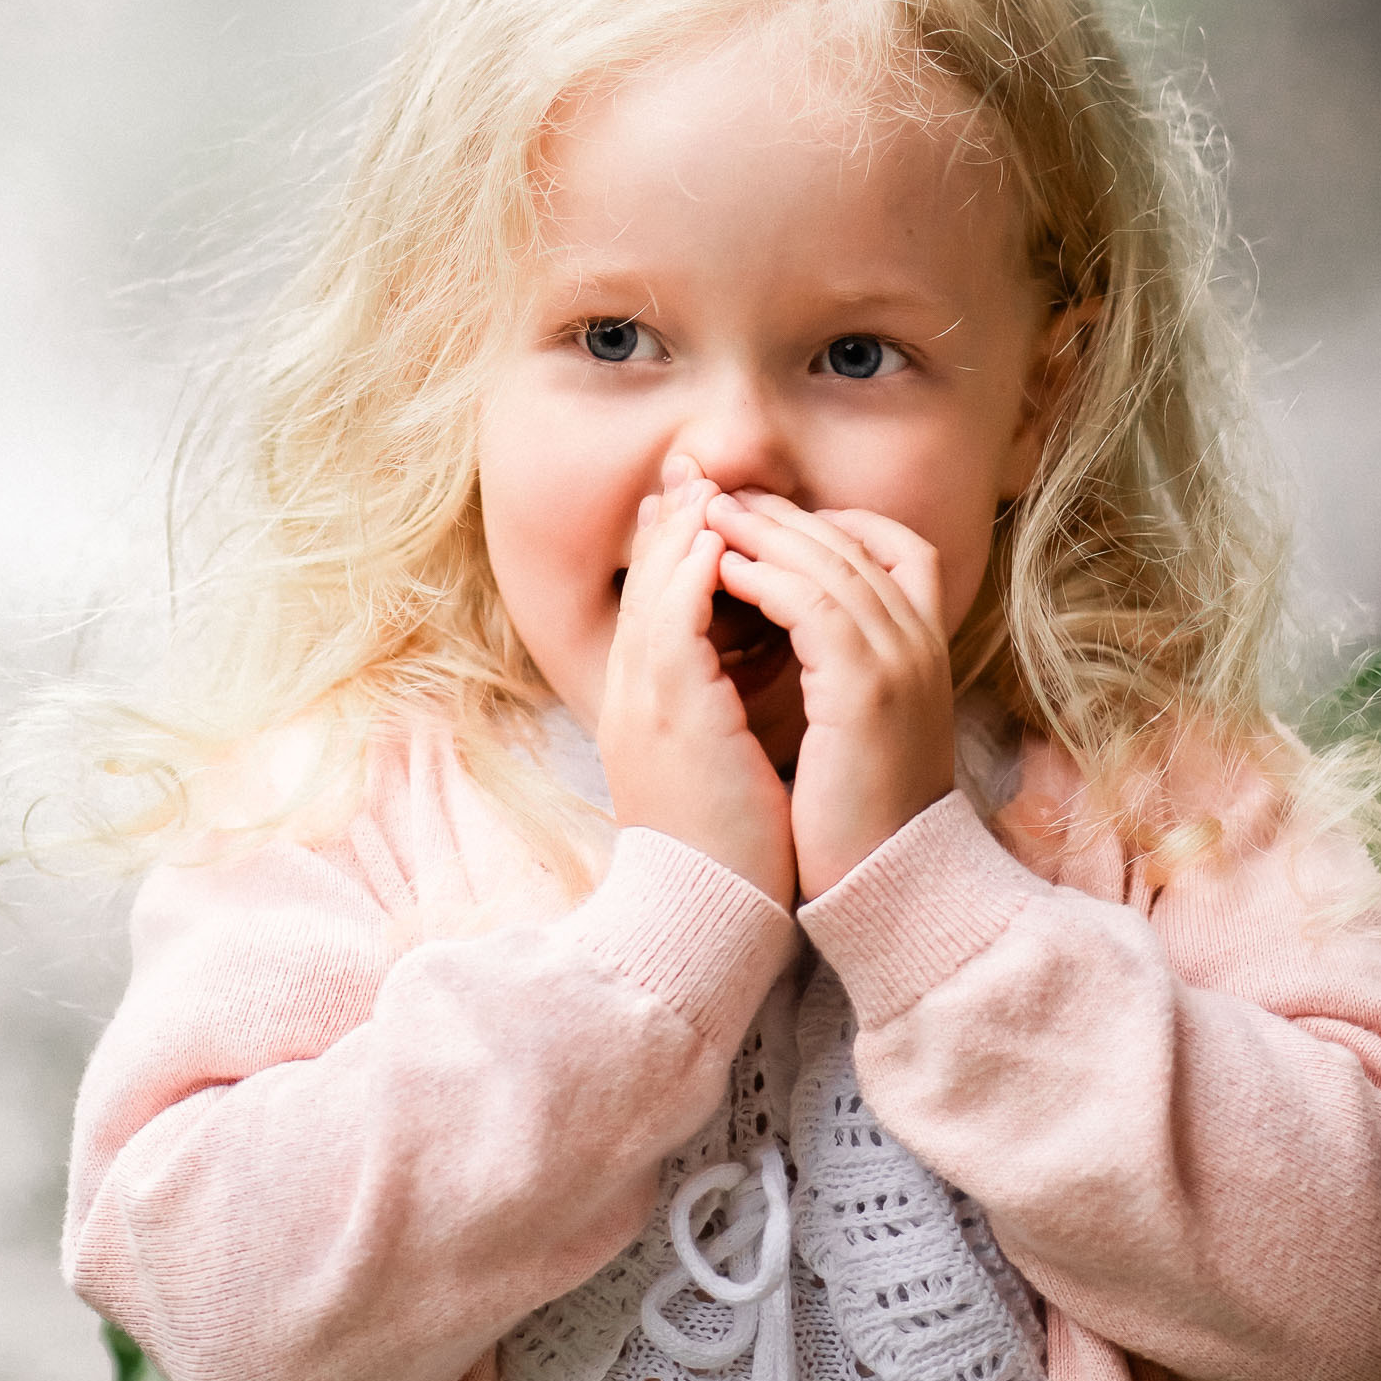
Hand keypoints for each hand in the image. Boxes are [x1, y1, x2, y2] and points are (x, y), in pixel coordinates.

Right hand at [596, 456, 795, 906]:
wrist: (707, 911)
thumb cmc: (727, 847)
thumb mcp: (717, 764)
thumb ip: (720, 712)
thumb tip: (746, 680)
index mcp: (648, 706)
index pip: (654, 606)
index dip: (674, 551)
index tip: (703, 509)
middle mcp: (635, 694)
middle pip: (645, 583)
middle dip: (672, 521)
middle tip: (696, 470)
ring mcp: (646, 699)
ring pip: (655, 589)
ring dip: (682, 530)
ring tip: (710, 486)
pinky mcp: (671, 709)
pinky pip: (673, 617)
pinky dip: (692, 572)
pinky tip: (718, 539)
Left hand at [705, 494, 954, 899]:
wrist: (885, 884)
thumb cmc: (857, 815)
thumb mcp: (855, 724)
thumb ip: (839, 668)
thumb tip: (790, 634)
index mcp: (921, 651)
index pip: (894, 548)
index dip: (831, 522)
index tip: (766, 516)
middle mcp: (920, 645)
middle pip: (853, 543)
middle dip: (780, 513)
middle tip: (718, 491)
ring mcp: (901, 662)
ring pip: (830, 563)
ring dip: (763, 532)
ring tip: (707, 514)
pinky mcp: (868, 688)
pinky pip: (814, 605)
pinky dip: (767, 578)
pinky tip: (722, 568)